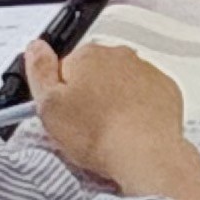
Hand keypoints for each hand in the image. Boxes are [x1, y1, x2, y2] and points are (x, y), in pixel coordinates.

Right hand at [25, 37, 199, 196]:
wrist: (145, 152)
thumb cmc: (98, 133)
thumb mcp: (50, 106)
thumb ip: (39, 70)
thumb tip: (35, 47)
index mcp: (87, 56)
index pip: (65, 68)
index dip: (60, 94)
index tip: (64, 113)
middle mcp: (118, 56)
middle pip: (94, 73)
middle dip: (88, 95)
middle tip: (85, 126)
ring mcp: (145, 70)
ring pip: (121, 83)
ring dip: (114, 101)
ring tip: (109, 131)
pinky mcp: (164, 89)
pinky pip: (146, 94)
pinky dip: (139, 108)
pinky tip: (131, 128)